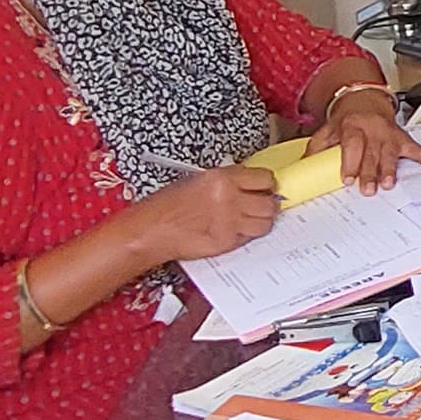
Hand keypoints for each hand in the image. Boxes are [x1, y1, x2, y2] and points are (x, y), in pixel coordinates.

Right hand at [129, 164, 281, 262]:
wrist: (151, 229)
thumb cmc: (167, 206)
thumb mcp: (198, 180)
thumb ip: (226, 181)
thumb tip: (248, 185)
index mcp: (221, 178)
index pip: (264, 178)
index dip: (267, 184)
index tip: (265, 187)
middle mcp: (229, 198)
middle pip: (269, 202)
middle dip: (267, 204)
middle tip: (261, 205)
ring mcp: (230, 222)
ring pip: (265, 223)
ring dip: (261, 221)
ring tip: (251, 220)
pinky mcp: (227, 242)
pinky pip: (249, 238)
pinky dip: (246, 235)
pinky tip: (235, 231)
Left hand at [313, 83, 420, 193]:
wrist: (364, 99)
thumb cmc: (346, 118)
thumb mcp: (328, 128)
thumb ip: (318, 146)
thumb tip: (304, 166)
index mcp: (352, 126)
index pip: (352, 145)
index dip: (350, 162)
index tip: (348, 179)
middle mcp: (372, 130)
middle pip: (371, 153)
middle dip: (370, 172)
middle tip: (368, 190)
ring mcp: (389, 134)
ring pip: (390, 153)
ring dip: (390, 169)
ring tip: (389, 184)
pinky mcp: (401, 138)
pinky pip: (416, 148)